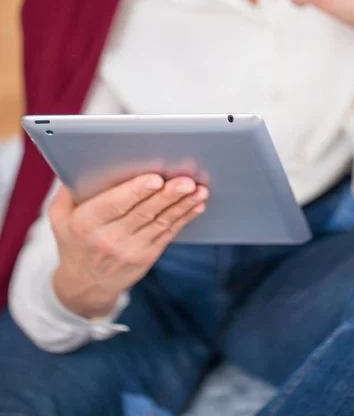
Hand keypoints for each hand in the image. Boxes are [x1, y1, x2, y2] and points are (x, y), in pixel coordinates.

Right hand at [50, 175, 207, 317]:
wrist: (84, 286)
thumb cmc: (74, 241)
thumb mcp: (60, 217)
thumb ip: (68, 191)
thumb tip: (80, 162)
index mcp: (86, 223)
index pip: (114, 205)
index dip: (137, 191)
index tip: (155, 179)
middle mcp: (109, 238)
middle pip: (143, 213)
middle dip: (168, 196)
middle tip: (186, 181)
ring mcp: (130, 250)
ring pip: (161, 223)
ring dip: (182, 205)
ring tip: (198, 190)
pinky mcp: (146, 257)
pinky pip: (168, 234)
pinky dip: (184, 218)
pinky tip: (196, 205)